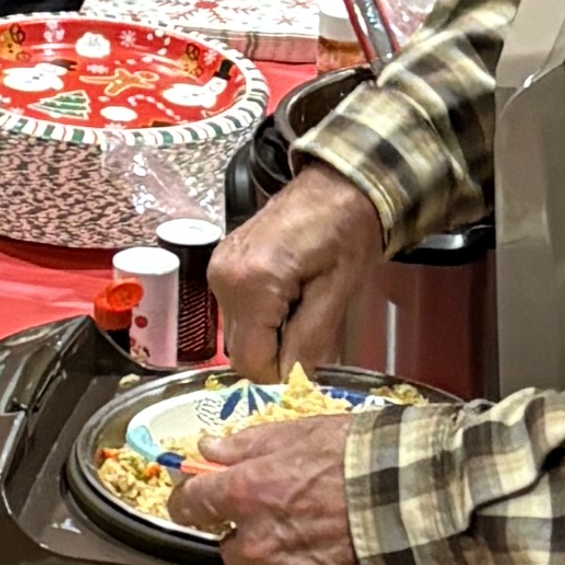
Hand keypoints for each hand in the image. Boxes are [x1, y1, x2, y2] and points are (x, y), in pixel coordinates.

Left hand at [170, 409, 373, 564]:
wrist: (420, 502)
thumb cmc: (362, 457)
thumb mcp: (304, 432)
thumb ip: (249, 444)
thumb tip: (208, 448)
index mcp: (246, 495)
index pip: (191, 505)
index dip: (191, 503)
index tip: (196, 503)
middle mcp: (257, 544)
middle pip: (232, 551)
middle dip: (253, 538)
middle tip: (291, 522)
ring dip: (289, 564)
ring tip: (332, 543)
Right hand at [211, 170, 385, 369]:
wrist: (337, 183)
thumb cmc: (346, 230)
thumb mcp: (339, 291)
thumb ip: (312, 340)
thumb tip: (295, 382)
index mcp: (252, 284)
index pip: (252, 362)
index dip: (282, 374)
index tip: (310, 364)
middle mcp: (225, 279)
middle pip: (239, 352)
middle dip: (275, 354)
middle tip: (311, 332)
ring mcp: (219, 270)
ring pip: (238, 335)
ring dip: (269, 335)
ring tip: (302, 306)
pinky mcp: (221, 265)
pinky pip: (236, 312)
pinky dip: (261, 317)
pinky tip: (288, 296)